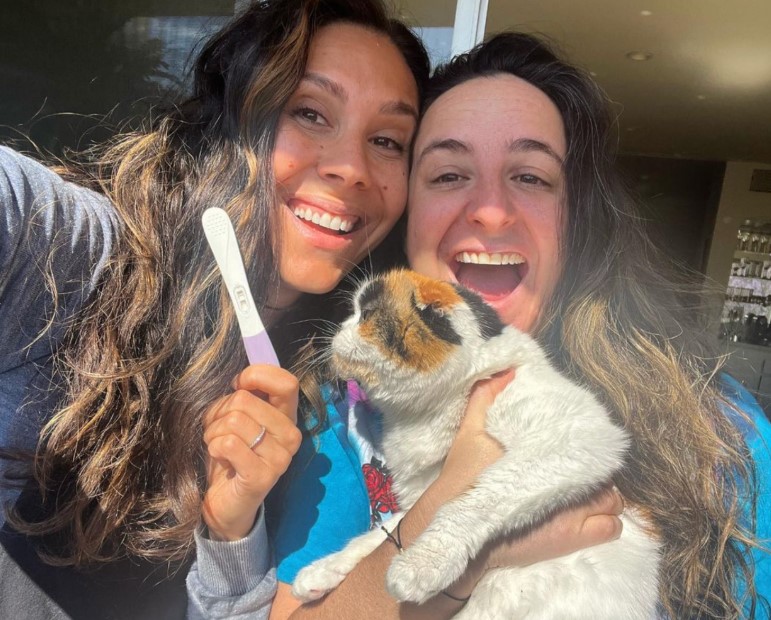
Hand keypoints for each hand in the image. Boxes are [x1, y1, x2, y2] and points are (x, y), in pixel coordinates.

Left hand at [202, 364, 302, 540]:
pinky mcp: (262, 476)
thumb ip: (244, 396)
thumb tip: (239, 380)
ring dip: (213, 432)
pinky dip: (214, 447)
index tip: (237, 385)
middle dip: (219, 412)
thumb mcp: (237, 418)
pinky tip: (220, 458)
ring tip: (218, 446)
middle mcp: (291, 436)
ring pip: (233, 420)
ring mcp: (280, 458)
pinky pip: (229, 444)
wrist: (224, 503)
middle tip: (219, 431)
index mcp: (287, 417)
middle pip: (245, 400)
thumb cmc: (229, 455)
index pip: (287, 382)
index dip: (257, 375)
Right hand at [432, 372, 624, 598]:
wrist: (457, 530)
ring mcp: (572, 511)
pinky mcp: (572, 538)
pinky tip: (588, 520)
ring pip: (613, 500)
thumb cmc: (463, 480)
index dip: (587, 448)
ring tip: (582, 497)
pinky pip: (612, 528)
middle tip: (577, 475)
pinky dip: (606, 524)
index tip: (577, 452)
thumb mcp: (469, 432)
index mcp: (543, 451)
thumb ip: (486, 399)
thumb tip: (508, 371)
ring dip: (602, 498)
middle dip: (595, 473)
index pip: (588, 444)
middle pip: (604, 471)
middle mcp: (564, 478)